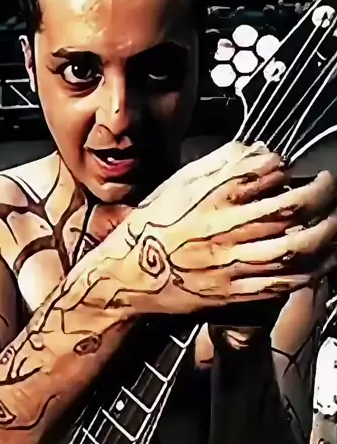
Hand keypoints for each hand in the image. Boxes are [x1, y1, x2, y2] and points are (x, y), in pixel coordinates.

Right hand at [101, 141, 336, 316]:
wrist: (127, 276)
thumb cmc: (152, 227)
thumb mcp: (178, 184)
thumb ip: (219, 163)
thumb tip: (258, 150)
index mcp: (209, 197)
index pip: (264, 171)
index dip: (284, 165)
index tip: (289, 165)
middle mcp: (223, 229)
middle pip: (288, 208)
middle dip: (320, 194)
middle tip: (328, 185)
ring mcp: (229, 263)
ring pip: (292, 248)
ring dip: (325, 233)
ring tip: (335, 221)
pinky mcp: (232, 293)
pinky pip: (279, 283)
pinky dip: (309, 271)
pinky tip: (323, 261)